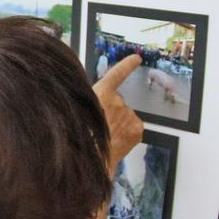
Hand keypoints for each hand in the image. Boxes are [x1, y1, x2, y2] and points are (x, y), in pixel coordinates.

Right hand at [92, 54, 143, 175]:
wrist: (93, 159)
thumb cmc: (81, 137)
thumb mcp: (80, 111)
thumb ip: (91, 102)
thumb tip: (100, 104)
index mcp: (102, 94)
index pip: (117, 74)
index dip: (127, 65)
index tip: (137, 58)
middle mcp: (118, 101)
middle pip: (118, 102)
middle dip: (113, 111)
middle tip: (100, 126)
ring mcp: (130, 115)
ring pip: (126, 116)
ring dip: (119, 123)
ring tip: (106, 136)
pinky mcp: (138, 128)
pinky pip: (133, 126)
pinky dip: (127, 132)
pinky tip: (117, 140)